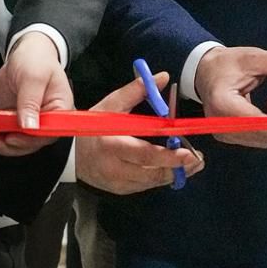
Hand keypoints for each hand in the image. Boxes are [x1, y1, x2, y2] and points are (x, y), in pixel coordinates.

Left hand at [0, 30, 74, 155]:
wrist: (26, 52)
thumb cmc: (38, 60)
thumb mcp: (34, 77)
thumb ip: (31, 102)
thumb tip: (29, 125)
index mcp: (60, 109)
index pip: (48, 133)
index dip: (30, 140)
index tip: (13, 137)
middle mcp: (46, 118)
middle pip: (31, 142)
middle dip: (10, 144)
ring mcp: (30, 120)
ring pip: (16, 142)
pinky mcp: (16, 119)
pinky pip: (5, 132)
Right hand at [76, 71, 205, 192]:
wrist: (68, 152)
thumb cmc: (93, 126)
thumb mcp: (112, 104)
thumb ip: (137, 90)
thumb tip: (163, 77)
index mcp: (112, 145)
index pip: (145, 154)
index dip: (169, 156)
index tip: (188, 152)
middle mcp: (114, 168)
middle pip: (152, 173)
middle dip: (178, 168)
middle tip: (198, 160)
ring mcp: (116, 182)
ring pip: (152, 182)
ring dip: (174, 174)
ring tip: (193, 164)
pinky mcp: (119, 190)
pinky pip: (145, 186)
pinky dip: (160, 178)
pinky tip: (174, 169)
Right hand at [195, 46, 266, 148]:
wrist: (205, 72)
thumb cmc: (227, 64)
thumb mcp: (252, 58)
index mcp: (223, 103)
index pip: (256, 122)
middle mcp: (220, 124)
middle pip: (260, 136)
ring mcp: (223, 133)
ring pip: (261, 140)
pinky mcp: (228, 135)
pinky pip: (256, 138)